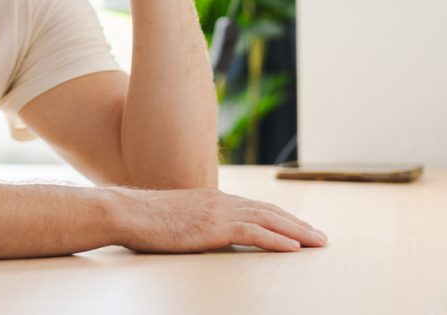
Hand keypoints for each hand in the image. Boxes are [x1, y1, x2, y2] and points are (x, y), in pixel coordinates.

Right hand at [114, 186, 328, 252]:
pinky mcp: (213, 226)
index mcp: (212, 200)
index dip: (281, 217)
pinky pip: (253, 233)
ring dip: (297, 232)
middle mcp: (220, 201)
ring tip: (317, 242)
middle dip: (297, 224)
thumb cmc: (142, 220)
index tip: (299, 228)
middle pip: (269, 211)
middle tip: (321, 237)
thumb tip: (201, 236)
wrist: (126, 211)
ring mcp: (218, 212)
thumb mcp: (175, 219)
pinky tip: (294, 247)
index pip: (255, 208)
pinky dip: (276, 239)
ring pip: (268, 220)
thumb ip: (194, 224)